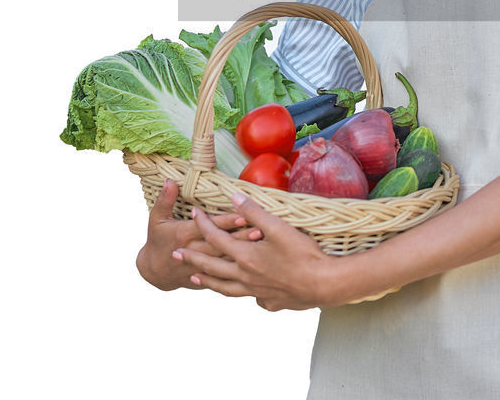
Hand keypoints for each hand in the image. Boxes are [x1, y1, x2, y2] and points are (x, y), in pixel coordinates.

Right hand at [136, 178, 262, 290]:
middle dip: (242, 237)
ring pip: (226, 259)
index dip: (226, 221)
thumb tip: (169, 180)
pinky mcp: (208, 277)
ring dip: (245, 252)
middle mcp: (195, 250)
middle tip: (263, 230)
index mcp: (184, 234)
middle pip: (222, 244)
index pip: (209, 227)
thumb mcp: (156, 219)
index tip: (243, 215)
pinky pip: (226, 274)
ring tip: (265, 244)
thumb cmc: (158, 240)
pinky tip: (258, 263)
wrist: (154, 272)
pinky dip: (241, 268)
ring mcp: (201, 266)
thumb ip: (165, 199)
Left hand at [176, 194, 333, 310]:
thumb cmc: (303, 254)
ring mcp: (256, 292)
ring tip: (195, 278)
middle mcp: (245, 277)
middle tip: (175, 254)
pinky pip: (249, 298)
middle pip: (212, 266)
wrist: (323, 285)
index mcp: (245, 256)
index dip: (203, 224)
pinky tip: (243, 291)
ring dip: (208, 281)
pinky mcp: (270, 302)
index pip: (216, 238)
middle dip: (192, 257)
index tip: (193, 214)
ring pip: (225, 287)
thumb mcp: (278, 227)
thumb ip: (254, 212)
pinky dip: (240, 293)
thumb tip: (233, 198)